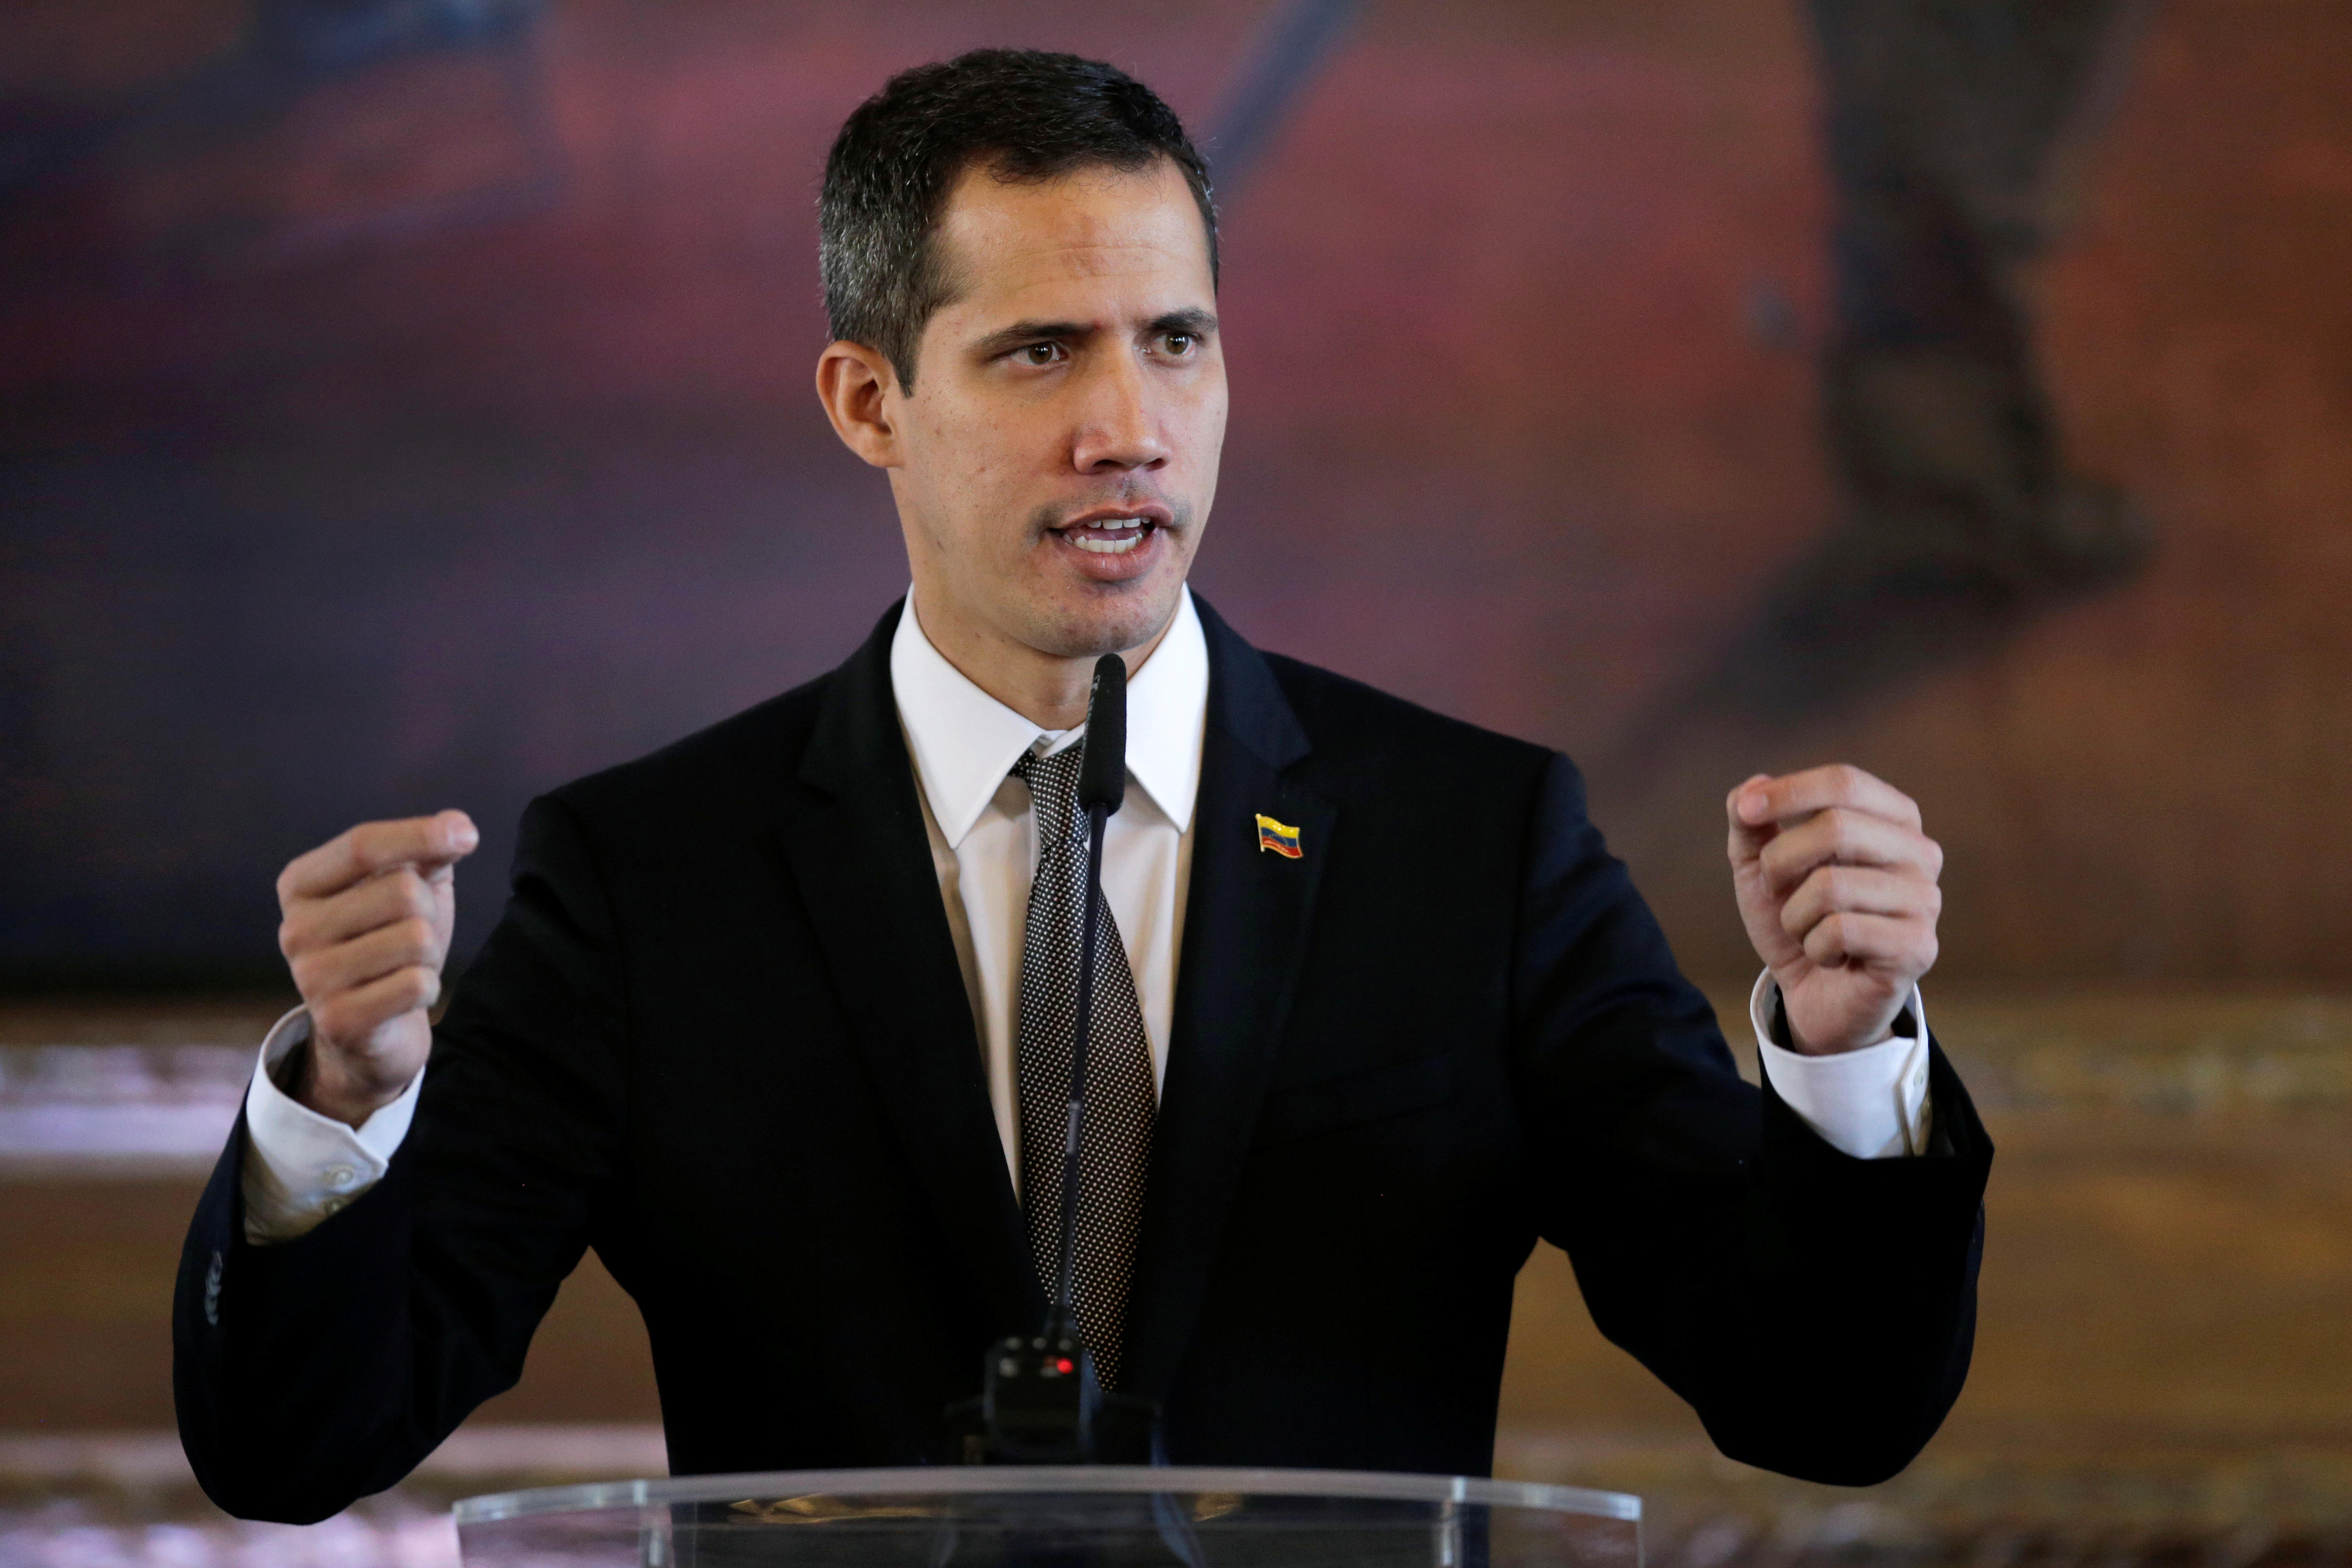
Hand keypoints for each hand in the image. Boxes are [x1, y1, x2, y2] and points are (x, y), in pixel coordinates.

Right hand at [275, 811, 477, 1124]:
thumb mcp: (410, 885)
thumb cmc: (390, 940)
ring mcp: (310, 977)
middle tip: (411, 935)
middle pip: (403, 892)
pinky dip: (427, 988)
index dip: (421, 836)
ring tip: (405, 966)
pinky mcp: (336, 1021)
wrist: (376, 1026)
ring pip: (416, 939)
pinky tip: (403, 997)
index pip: (362, 845)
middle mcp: (294, 928)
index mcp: (300, 884)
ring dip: (429, 954)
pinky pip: (416, 985)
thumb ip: (429, 850)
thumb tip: (459, 826)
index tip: (467, 836)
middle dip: (429, 912)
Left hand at [1726, 765, 1940, 1054]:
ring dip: (1794, 914)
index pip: (1845, 782)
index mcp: (1893, 818)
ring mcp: (1925, 900)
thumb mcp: (1761, 865)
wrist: (1816, 993)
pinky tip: (1830, 957)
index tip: (1745, 812)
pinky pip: (1841, 931)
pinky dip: (1814, 946)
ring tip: (1808, 930)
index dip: (1789, 792)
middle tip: (1774, 889)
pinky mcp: (1918, 946)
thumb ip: (1752, 822)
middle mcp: (1921, 852)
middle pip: (1836, 827)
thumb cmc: (1797, 917)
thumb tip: (1752, 785)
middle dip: (1780, 860)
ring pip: (1831, 884)